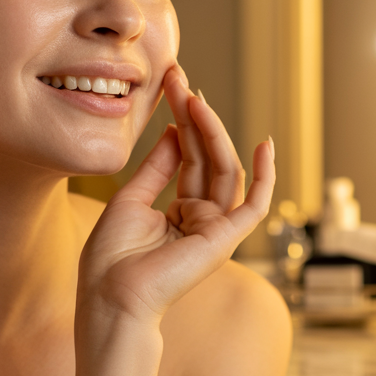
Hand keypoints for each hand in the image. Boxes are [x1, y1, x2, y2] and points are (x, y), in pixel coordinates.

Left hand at [77, 66, 275, 324]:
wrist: (111, 299)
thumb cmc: (110, 260)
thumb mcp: (130, 199)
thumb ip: (158, 168)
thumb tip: (176, 132)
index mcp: (179, 213)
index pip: (189, 156)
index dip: (182, 120)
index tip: (171, 84)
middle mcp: (202, 218)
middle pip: (207, 156)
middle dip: (194, 115)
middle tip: (179, 76)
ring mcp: (216, 228)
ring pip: (226, 169)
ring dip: (213, 130)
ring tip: (194, 96)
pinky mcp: (226, 239)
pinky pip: (256, 204)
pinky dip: (266, 176)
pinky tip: (265, 144)